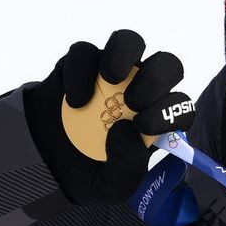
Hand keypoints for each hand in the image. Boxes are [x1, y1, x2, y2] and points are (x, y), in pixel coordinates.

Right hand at [24, 30, 193, 204]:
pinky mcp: (79, 65)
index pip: (180, 105)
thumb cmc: (90, 172)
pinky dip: (81, 71)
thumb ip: (128, 164)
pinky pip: (85, 53)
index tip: (145, 126)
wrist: (45, 167)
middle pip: (166, 65)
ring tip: (111, 79)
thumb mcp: (114, 184)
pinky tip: (75, 100)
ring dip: (125, 55)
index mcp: (157, 117)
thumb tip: (127, 131)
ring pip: (130, 42)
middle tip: (134, 102)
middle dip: (156, 79)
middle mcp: (140, 88)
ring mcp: (110, 73)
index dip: (171, 110)